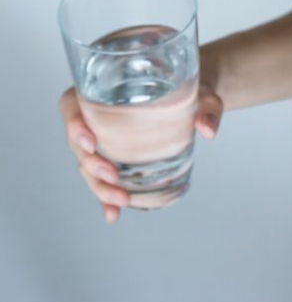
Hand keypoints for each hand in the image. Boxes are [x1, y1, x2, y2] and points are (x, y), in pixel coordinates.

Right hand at [58, 81, 222, 222]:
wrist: (196, 98)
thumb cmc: (192, 87)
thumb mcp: (203, 92)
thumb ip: (207, 107)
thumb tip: (208, 129)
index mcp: (104, 89)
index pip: (73, 104)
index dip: (74, 124)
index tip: (90, 141)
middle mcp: (98, 115)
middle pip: (78, 142)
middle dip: (90, 163)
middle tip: (112, 176)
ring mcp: (106, 138)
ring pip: (88, 165)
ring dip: (99, 186)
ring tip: (120, 201)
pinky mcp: (117, 156)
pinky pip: (104, 178)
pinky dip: (105, 197)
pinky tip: (113, 214)